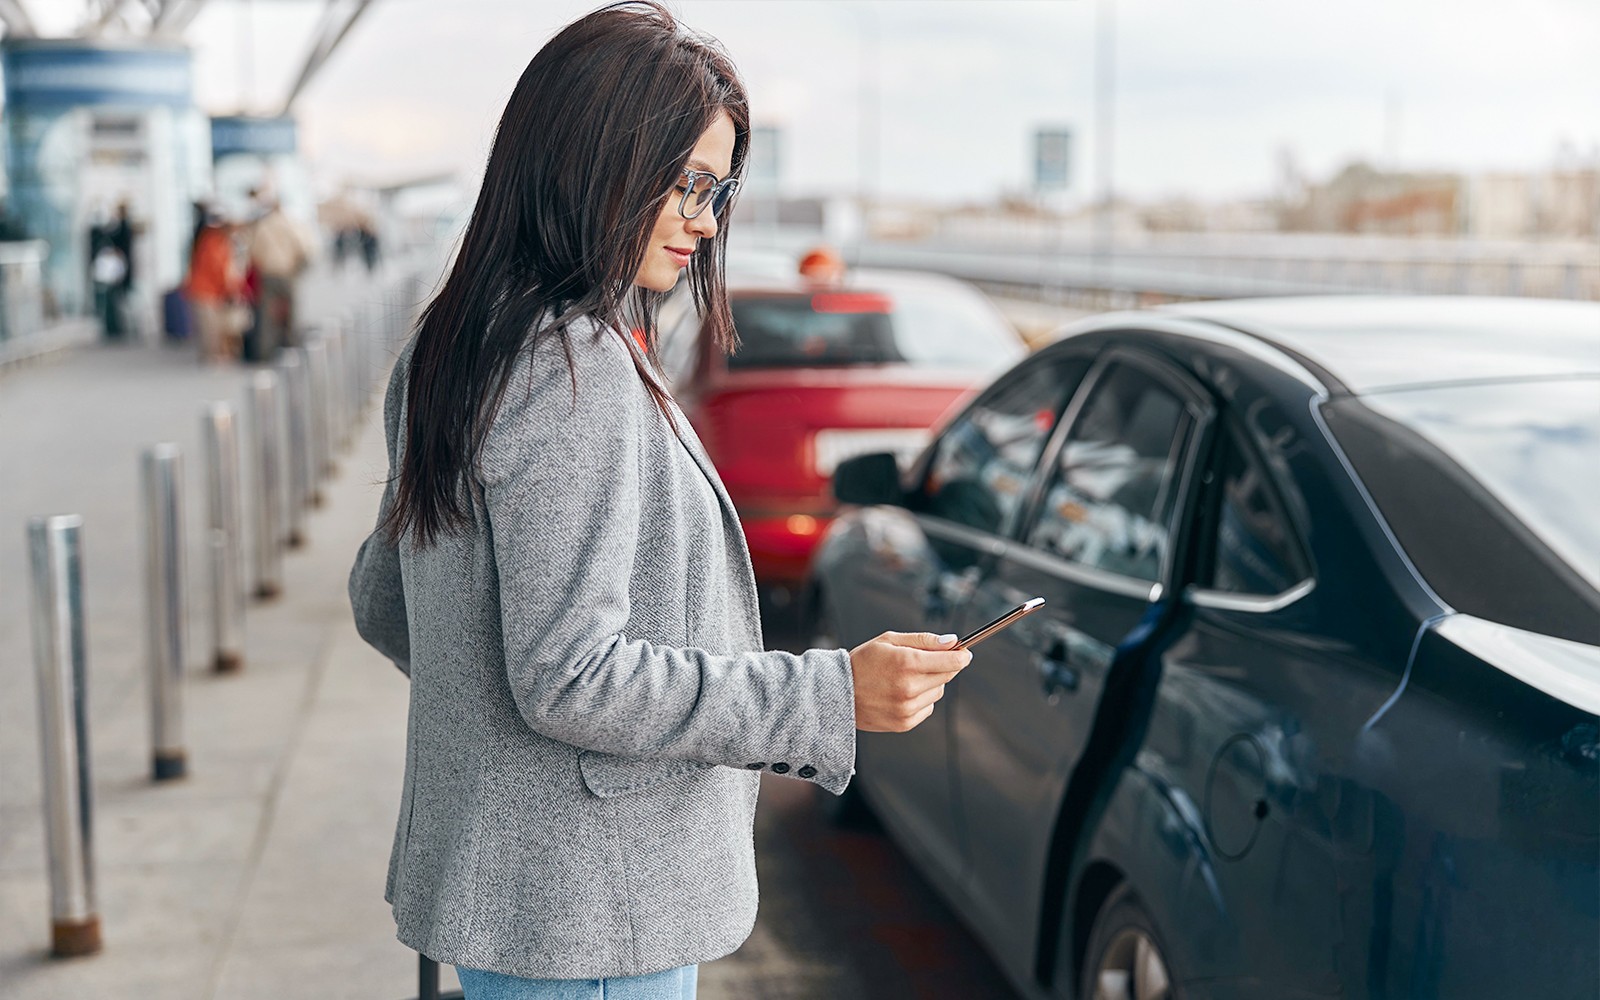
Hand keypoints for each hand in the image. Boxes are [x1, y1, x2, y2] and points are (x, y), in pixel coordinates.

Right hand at [848, 631, 971, 732]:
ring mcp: (907, 708)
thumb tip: (952, 642)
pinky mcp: (905, 723)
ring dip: (931, 683)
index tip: (964, 653)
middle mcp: (909, 688)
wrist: (838, 693)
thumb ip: (924, 640)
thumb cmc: (863, 662)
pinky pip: (928, 708)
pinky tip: (902, 693)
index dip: (962, 656)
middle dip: (944, 666)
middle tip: (929, 660)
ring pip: (938, 692)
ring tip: (907, 677)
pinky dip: (922, 699)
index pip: (951, 662)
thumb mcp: (889, 640)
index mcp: (906, 663)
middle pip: (947, 676)